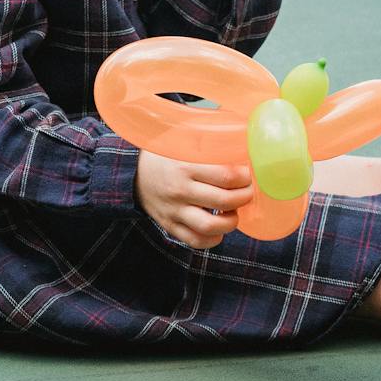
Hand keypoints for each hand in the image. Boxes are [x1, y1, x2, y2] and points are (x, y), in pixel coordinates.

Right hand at [137, 151, 253, 248]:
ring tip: (233, 212)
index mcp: (185, 166)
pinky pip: (195, 241)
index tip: (248, 174)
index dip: (245, 177)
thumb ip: (210, 141)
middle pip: (225, 201)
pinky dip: (213, 239)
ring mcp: (174, 211)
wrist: (133, 172)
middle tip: (246, 191)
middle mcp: (180, 190)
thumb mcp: (184, 140)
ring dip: (231, 222)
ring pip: (211, 226)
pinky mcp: (170, 225)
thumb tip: (243, 140)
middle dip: (244, 197)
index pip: (227, 176)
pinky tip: (218, 229)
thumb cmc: (166, 154)